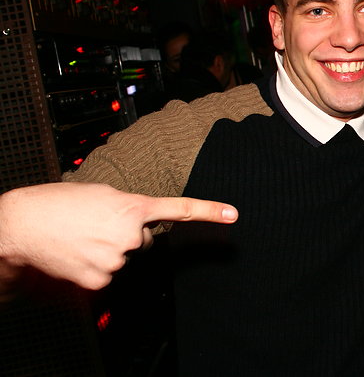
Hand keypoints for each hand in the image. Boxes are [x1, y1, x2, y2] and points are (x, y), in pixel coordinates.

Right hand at [0, 182, 237, 289]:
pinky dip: (95, 265)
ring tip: (82, 236)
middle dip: (127, 233)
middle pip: (143, 239)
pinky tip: (78, 253)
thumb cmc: (56, 204)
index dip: (208, 211)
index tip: (232, 215)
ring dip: (109, 248)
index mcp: (132, 207)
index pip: (178, 209)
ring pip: (125, 256)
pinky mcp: (100, 279)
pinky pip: (109, 273)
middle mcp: (129, 234)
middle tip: (97, 225)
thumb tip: (138, 222)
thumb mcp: (101, 194)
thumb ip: (128, 207)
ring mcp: (116, 259)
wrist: (20, 226)